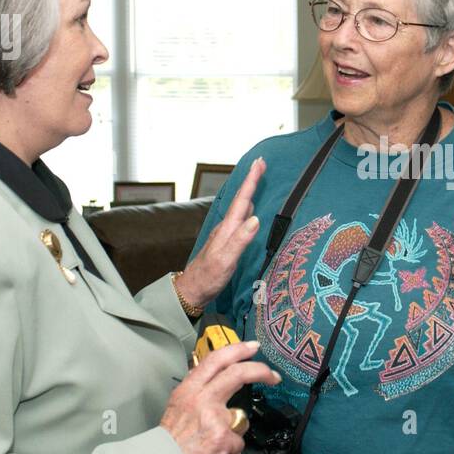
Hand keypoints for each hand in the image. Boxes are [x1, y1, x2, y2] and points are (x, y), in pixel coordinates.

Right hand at [159, 339, 279, 453]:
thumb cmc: (171, 439)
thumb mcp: (178, 404)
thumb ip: (198, 389)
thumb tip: (216, 376)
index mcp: (190, 389)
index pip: (217, 359)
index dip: (238, 349)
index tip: (253, 347)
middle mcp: (202, 399)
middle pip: (238, 374)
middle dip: (261, 371)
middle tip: (273, 376)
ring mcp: (214, 418)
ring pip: (241, 417)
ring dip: (235, 431)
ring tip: (216, 442)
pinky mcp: (224, 437)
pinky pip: (238, 442)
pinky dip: (230, 451)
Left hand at [175, 158, 265, 308]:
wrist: (192, 290)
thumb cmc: (209, 277)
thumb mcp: (226, 260)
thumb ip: (240, 240)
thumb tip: (256, 218)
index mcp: (227, 229)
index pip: (242, 200)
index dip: (251, 181)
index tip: (259, 163)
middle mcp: (226, 227)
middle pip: (241, 199)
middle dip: (251, 180)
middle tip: (260, 163)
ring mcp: (225, 233)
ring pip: (239, 207)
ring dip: (249, 192)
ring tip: (257, 179)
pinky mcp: (226, 240)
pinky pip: (239, 217)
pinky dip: (246, 207)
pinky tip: (249, 209)